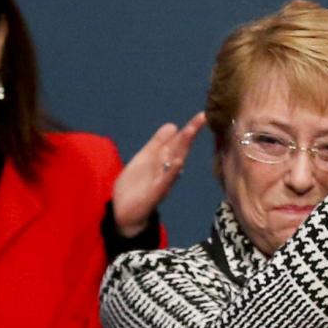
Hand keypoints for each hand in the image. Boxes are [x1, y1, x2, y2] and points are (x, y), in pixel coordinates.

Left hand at [111, 112, 207, 236]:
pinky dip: (172, 172)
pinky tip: (178, 162)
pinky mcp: (155, 193)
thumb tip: (173, 125)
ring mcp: (163, 181)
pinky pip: (165, 181)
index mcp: (163, 159)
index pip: (178, 141)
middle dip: (189, 133)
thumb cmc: (136, 185)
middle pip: (180, 148)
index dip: (189, 128)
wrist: (125, 212)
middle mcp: (167, 169)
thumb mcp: (145, 158)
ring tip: (190, 132)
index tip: (202, 115)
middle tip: (202, 118)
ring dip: (182, 148)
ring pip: (175, 162)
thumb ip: (158, 143)